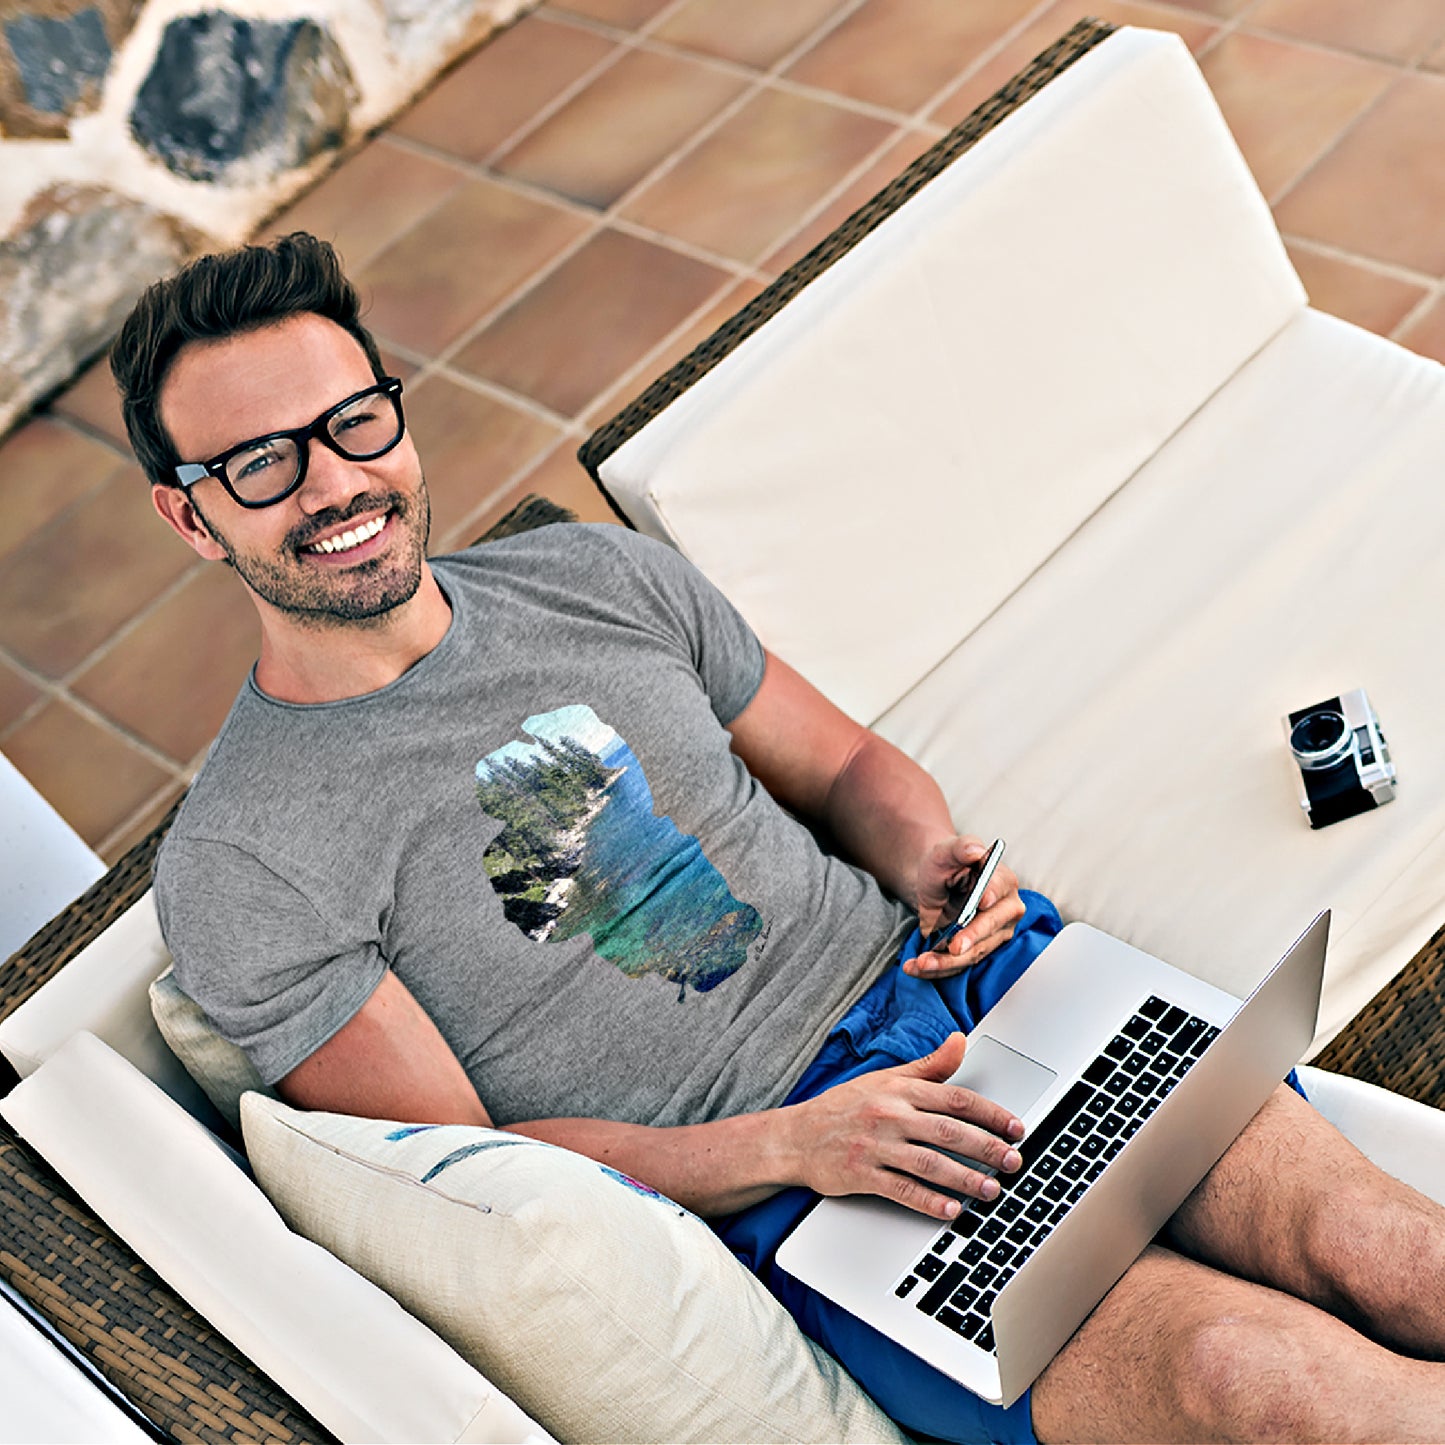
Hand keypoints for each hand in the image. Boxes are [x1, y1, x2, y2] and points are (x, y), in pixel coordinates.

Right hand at [782, 1033, 1024, 1219]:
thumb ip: (928, 1066)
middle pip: (948, 1131)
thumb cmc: (843, 1107)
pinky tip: (950, 1210)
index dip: (990, 1113)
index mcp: (899, 1090)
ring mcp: (875, 1146)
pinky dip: (928, 1201)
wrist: (796, 1136)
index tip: (1015, 1127)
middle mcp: (889, 1115)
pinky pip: (901, 1189)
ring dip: (965, 1178)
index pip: (955, 1099)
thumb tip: (960, 1041)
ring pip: (930, 1163)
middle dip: (987, 1148)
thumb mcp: (885, 1079)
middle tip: (1014, 1161)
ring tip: (992, 1190)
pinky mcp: (862, 1175)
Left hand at [908, 834, 1025, 978]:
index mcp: (1003, 881)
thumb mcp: (946, 850)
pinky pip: (958, 965)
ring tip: (922, 962)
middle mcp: (1004, 911)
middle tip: (954, 946)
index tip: (982, 902)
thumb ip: (962, 847)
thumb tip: (976, 851)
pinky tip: (915, 968)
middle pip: (992, 928)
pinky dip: (937, 968)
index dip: (991, 895)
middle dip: (971, 938)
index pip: (999, 891)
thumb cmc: (943, 864)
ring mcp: (992, 935)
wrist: (931, 884)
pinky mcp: (975, 951)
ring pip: (974, 953)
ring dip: (947, 961)